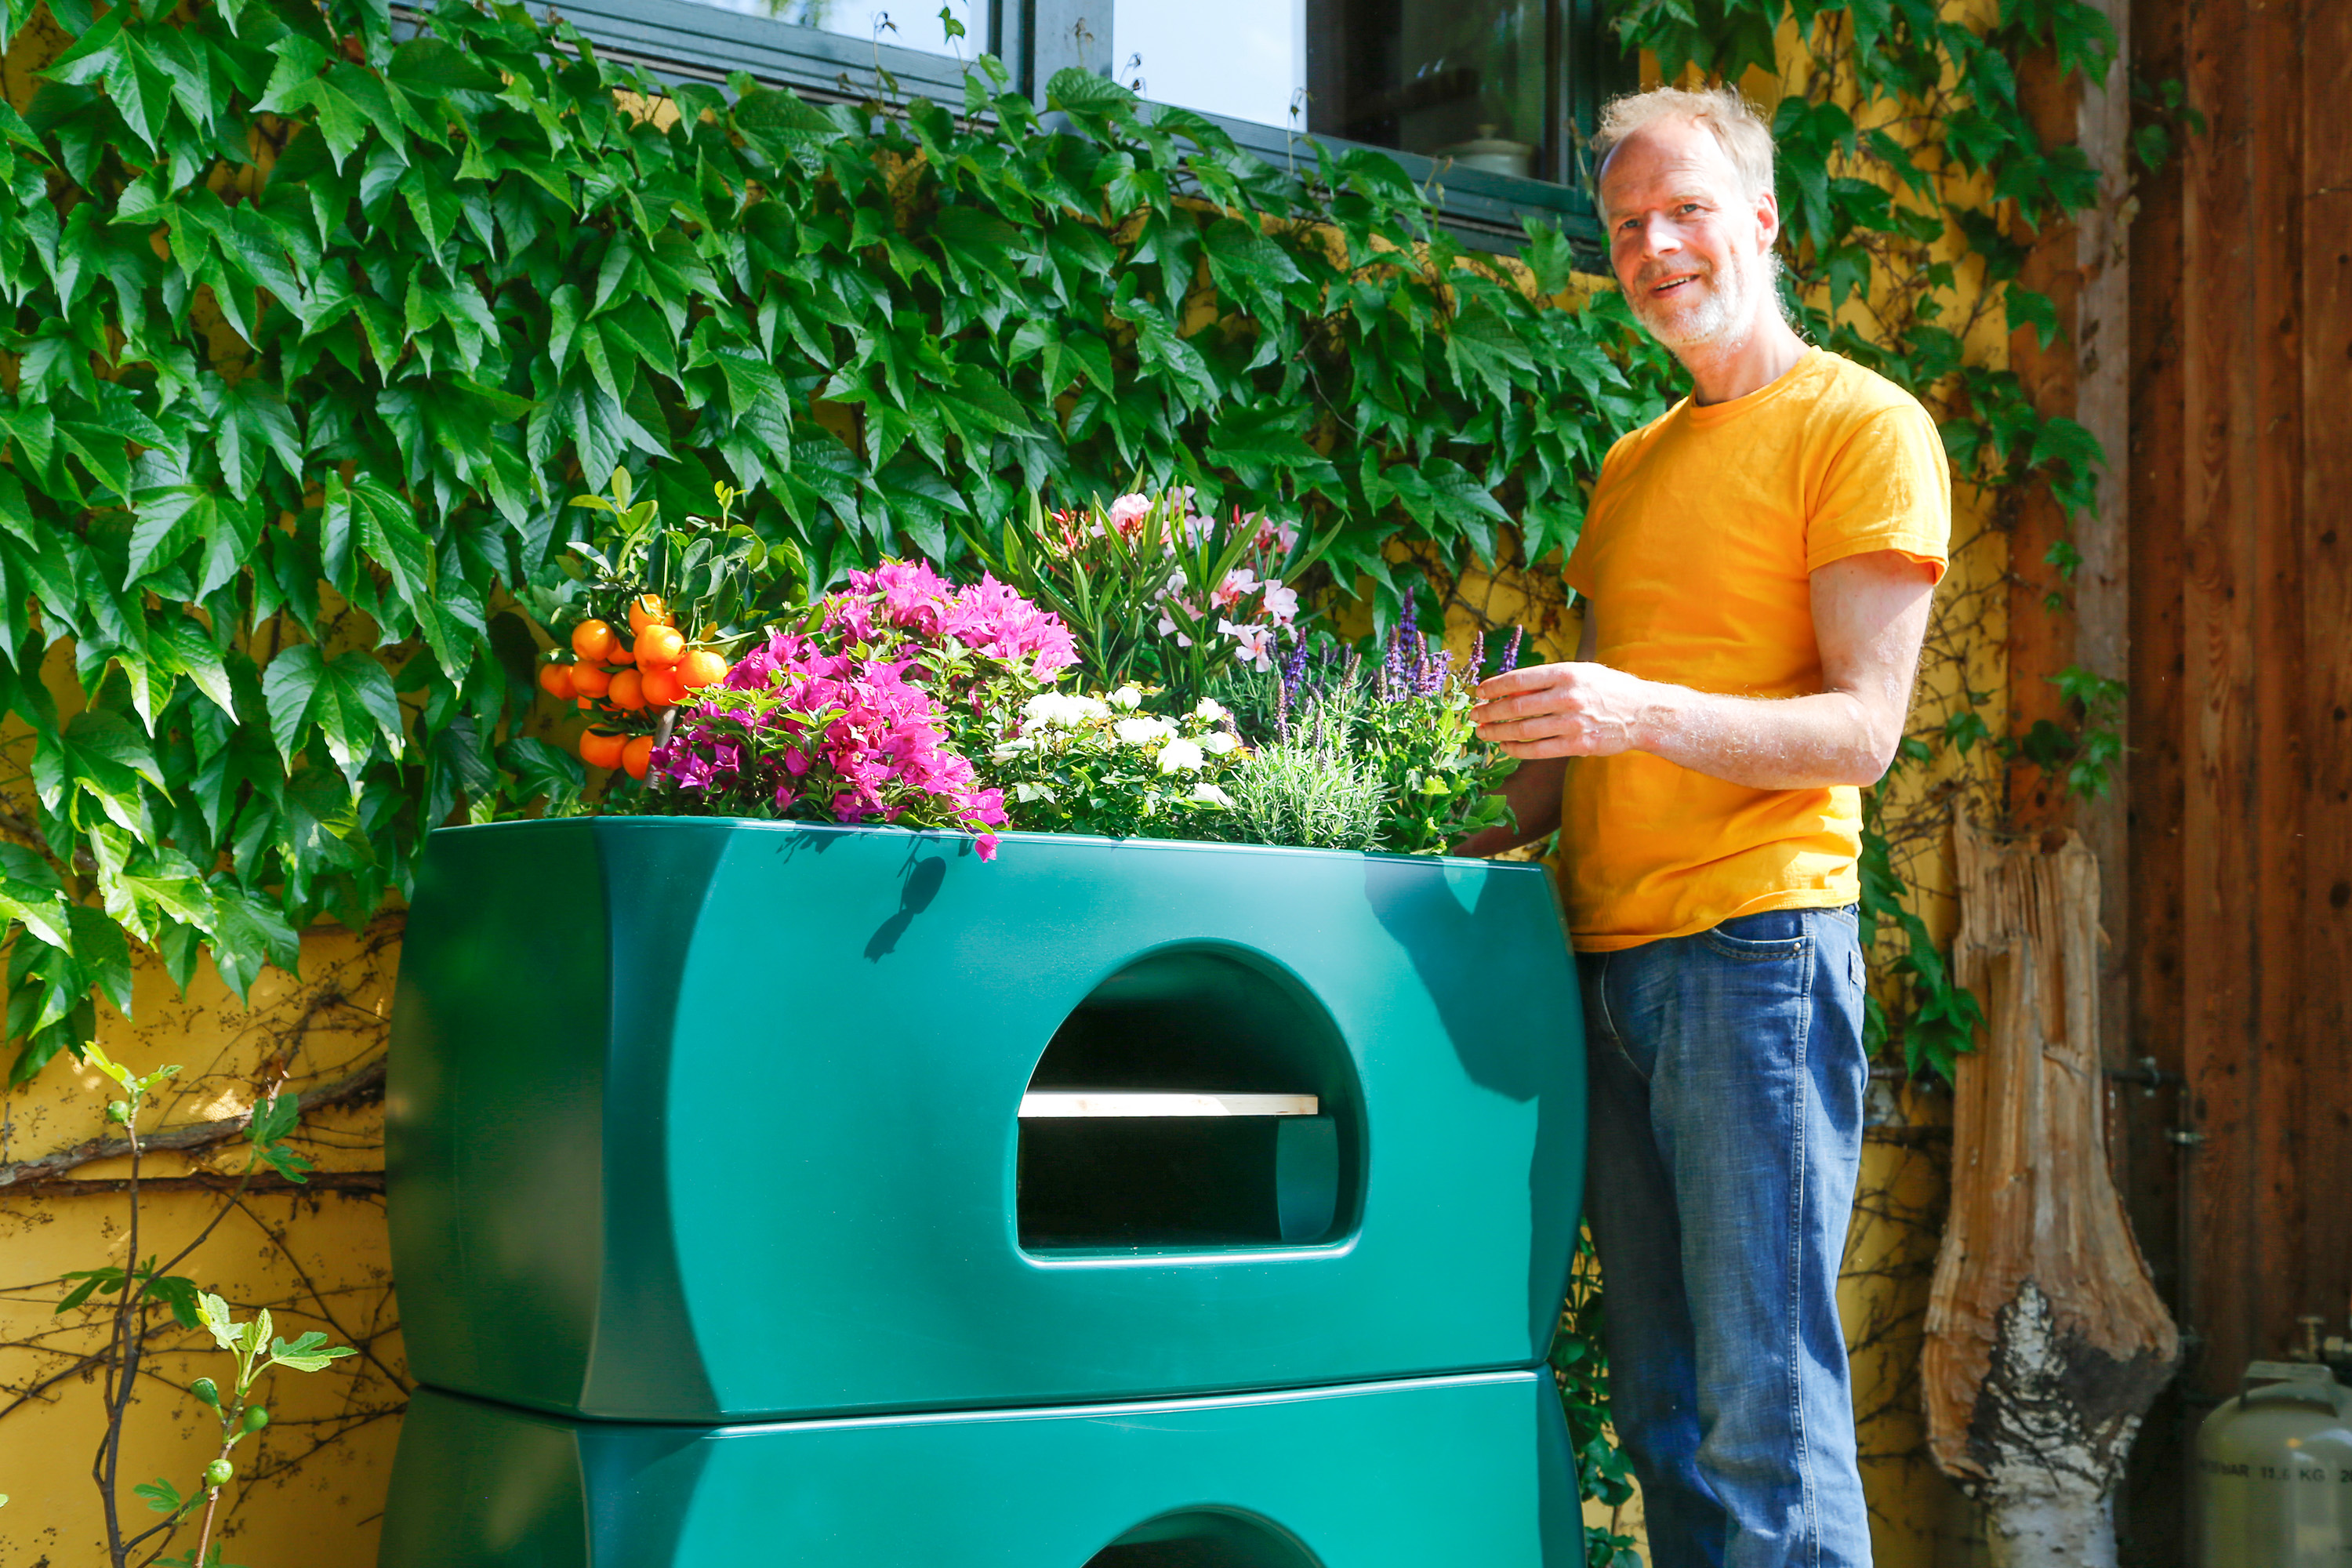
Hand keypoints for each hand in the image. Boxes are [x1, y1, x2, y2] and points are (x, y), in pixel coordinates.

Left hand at [1472, 662, 1657, 759]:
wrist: (1643, 713)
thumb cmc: (1607, 689)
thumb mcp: (1580, 672)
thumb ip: (1547, 680)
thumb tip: (1508, 689)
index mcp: (1566, 673)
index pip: (1520, 679)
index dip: (1494, 687)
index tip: (1479, 692)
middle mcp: (1568, 697)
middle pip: (1516, 707)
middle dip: (1490, 712)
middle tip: (1474, 715)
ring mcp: (1573, 723)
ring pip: (1523, 730)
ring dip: (1498, 732)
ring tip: (1483, 732)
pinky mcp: (1578, 745)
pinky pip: (1538, 750)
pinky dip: (1516, 749)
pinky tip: (1505, 746)